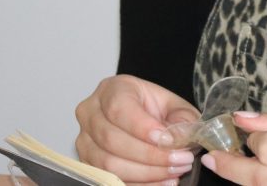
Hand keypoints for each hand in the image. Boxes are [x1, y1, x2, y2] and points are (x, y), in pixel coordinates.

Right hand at [74, 75, 201, 185]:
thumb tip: (180, 140)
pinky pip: (109, 180)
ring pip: (108, 164)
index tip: (167, 140)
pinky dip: (139, 185)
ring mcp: (84, 141)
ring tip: (174, 171)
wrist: (144, 119)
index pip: (118, 109)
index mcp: (112, 90)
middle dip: (150, 155)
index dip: (142, 127)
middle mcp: (91, 113)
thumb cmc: (155, 110)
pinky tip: (162, 182)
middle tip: (180, 159)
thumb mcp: (175, 107)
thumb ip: (182, 121)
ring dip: (146, 173)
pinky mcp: (88, 163)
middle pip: (111, 140)